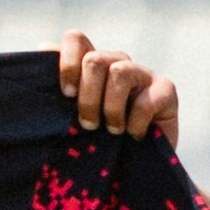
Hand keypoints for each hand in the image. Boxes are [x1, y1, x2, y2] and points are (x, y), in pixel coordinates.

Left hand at [54, 31, 183, 144]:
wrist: (134, 169)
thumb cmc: (96, 142)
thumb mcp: (69, 118)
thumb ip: (55, 91)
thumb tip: (43, 49)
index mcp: (90, 64)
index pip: (76, 40)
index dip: (67, 63)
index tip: (66, 95)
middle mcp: (116, 63)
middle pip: (95, 59)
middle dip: (88, 96)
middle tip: (87, 124)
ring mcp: (142, 74)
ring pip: (119, 72)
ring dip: (111, 108)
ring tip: (112, 131)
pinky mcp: (165, 91)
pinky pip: (146, 99)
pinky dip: (135, 123)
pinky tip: (134, 136)